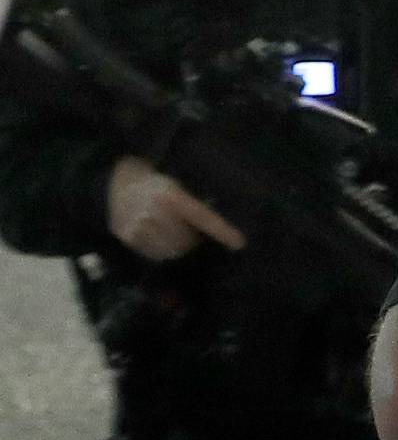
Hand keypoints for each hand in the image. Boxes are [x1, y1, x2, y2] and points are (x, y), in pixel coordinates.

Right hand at [106, 156, 245, 262]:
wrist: (114, 185)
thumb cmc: (153, 185)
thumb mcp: (174, 186)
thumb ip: (191, 203)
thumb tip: (213, 223)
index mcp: (170, 195)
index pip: (202, 216)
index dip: (222, 230)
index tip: (240, 243)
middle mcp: (155, 211)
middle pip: (187, 240)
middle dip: (191, 238)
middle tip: (188, 230)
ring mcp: (139, 226)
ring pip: (171, 250)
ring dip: (177, 246)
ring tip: (171, 233)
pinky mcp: (128, 238)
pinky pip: (154, 254)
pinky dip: (161, 250)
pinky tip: (157, 237)